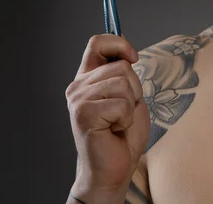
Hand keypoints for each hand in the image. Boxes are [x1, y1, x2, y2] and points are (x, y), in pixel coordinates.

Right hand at [66, 34, 150, 194]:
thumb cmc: (122, 136)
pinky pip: (121, 104)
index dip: (119, 44)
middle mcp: (78, 86)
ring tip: (117, 122)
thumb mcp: (129, 96)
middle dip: (134, 90)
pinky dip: (126, 119)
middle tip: (123, 112)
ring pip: (123, 84)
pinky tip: (114, 130)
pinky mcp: (83, 113)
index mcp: (87, 78)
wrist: (113, 169)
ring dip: (130, 106)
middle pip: (121, 66)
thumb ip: (124, 73)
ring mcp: (78, 99)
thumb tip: (125, 45)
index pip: (97, 43)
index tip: (133, 58)